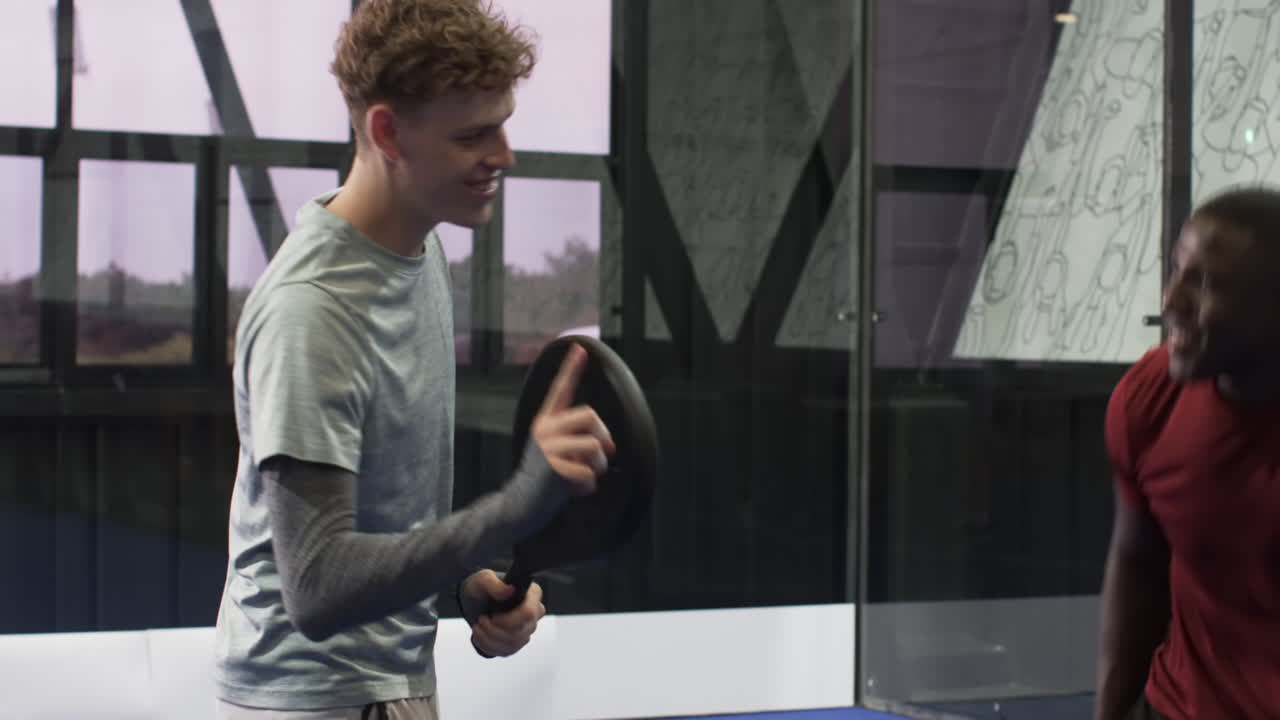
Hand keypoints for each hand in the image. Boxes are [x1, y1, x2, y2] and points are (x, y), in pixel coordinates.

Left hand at [462, 570, 545, 657]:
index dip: (509, 620)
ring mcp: (528, 629)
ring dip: (489, 639)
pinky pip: (507, 652)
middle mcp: (535, 613)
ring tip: (477, 626)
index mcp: (532, 594)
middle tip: (480, 620)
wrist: (475, 601)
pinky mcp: (518, 642)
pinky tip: (479, 635)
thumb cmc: (482, 587)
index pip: (529, 613)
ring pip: (513, 644)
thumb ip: (492, 583)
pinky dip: (488, 646)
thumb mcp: (482, 579)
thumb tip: (509, 591)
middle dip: (495, 630)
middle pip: (520, 632)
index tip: (493, 616)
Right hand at [532, 343, 615, 494]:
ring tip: (583, 476)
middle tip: (602, 455)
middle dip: (604, 437)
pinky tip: (571, 490)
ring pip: (595, 447)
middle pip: (591, 417)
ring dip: (598, 467)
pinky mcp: (554, 469)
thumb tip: (610, 445)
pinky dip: (587, 487)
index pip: (560, 390)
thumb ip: (579, 440)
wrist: (520, 505)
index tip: (579, 348)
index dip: (571, 369)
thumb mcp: (556, 451)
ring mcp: (549, 449)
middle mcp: (545, 430)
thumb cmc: (544, 480)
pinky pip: (589, 473)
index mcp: (545, 423)